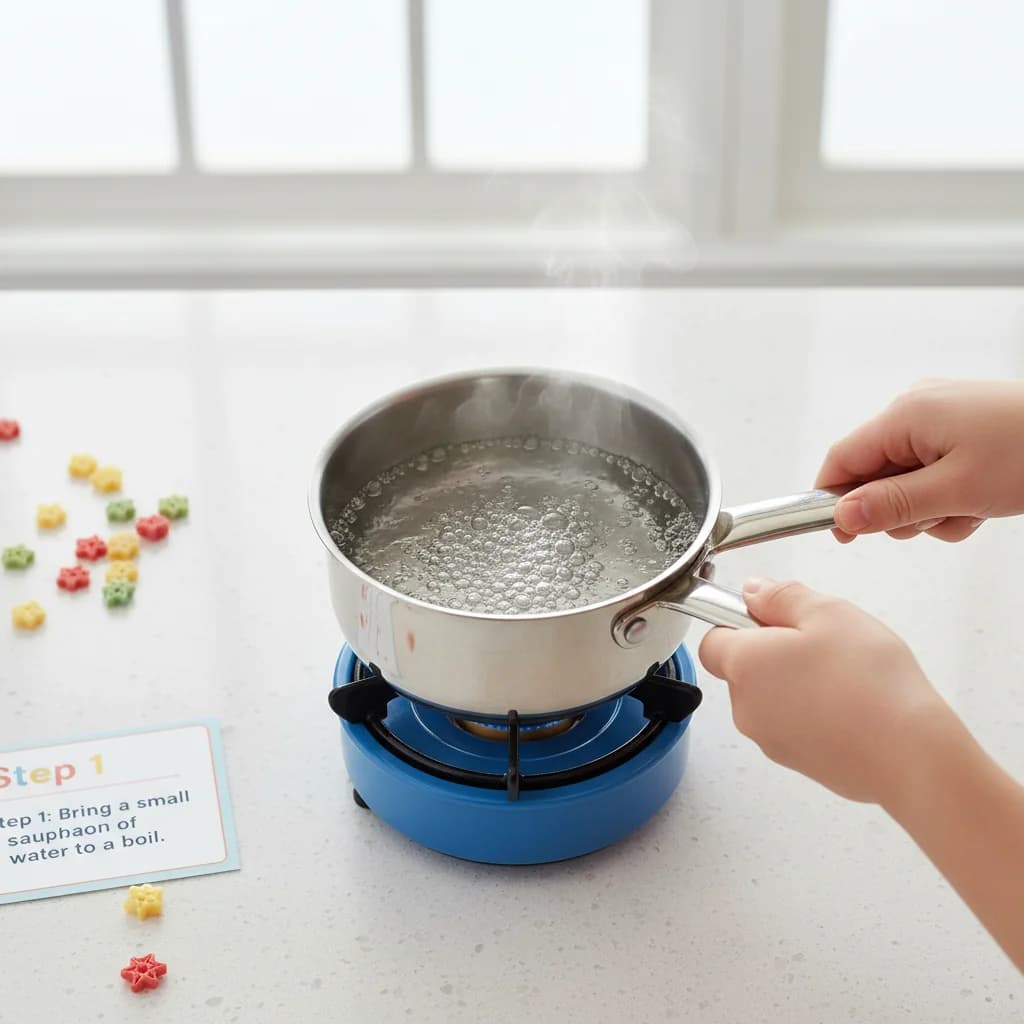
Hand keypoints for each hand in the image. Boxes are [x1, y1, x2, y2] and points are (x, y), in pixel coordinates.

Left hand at [699, 578, 954, 802]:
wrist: (910, 755)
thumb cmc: (869, 682)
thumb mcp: (827, 612)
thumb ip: (781, 596)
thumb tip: (753, 591)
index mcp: (743, 666)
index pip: (713, 640)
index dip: (740, 623)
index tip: (776, 616)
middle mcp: (746, 708)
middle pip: (744, 669)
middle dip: (775, 651)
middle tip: (822, 643)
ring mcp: (771, 741)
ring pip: (772, 698)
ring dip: (797, 682)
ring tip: (845, 676)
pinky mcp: (799, 763)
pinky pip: (796, 725)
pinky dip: (815, 712)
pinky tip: (852, 706)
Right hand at [816, 379, 1023, 541]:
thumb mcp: (956, 491)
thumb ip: (893, 505)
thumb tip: (843, 516)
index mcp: (906, 415)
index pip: (842, 459)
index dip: (834, 500)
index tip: (842, 534)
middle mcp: (917, 408)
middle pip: (874, 472)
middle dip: (899, 508)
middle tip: (934, 520)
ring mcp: (942, 416)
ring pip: (907, 477)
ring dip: (930, 506)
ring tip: (968, 510)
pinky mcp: (964, 428)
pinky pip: (935, 470)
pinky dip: (950, 494)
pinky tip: (980, 501)